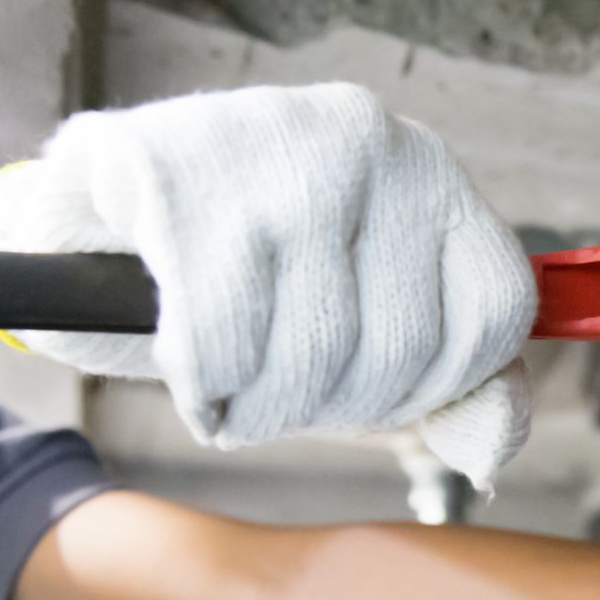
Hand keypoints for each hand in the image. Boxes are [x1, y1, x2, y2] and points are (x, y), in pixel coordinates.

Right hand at [0, 84, 536, 486]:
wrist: (104, 209)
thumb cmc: (260, 278)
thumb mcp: (373, 320)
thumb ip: (457, 387)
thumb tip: (490, 455)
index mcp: (436, 175)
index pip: (496, 312)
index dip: (440, 387)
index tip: (380, 395)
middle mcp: (374, 144)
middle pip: (403, 347)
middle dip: (337, 407)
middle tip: (286, 398)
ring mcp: (279, 147)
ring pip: (313, 354)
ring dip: (265, 410)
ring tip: (239, 389)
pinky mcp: (179, 173)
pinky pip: (220, 346)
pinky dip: (205, 388)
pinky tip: (194, 370)